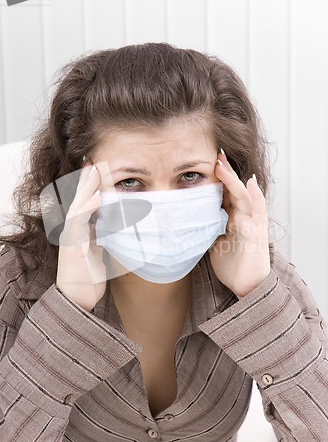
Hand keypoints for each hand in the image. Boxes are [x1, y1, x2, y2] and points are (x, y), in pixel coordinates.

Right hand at [56, 161, 105, 311]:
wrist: (78, 299)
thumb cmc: (89, 277)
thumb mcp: (100, 252)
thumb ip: (104, 238)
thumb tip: (117, 228)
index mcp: (81, 230)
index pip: (86, 203)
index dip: (91, 185)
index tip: (98, 167)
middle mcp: (73, 231)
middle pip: (80, 199)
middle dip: (87, 180)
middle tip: (94, 159)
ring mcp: (71, 237)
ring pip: (78, 206)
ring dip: (86, 188)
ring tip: (94, 169)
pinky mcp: (73, 246)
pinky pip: (79, 223)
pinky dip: (88, 208)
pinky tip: (97, 197)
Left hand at [210, 151, 270, 298]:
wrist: (246, 286)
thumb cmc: (231, 264)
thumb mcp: (213, 242)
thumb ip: (206, 228)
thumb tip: (185, 219)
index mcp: (232, 217)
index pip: (225, 192)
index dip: (217, 178)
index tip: (205, 162)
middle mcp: (244, 216)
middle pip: (234, 189)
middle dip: (225, 171)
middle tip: (215, 154)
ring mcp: (252, 223)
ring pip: (244, 195)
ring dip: (233, 179)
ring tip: (223, 164)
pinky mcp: (256, 233)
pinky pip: (257, 211)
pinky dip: (254, 196)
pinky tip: (249, 183)